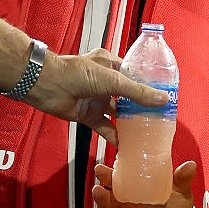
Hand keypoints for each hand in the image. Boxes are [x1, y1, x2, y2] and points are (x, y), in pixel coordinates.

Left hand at [23, 48, 168, 145]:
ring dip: (129, 122)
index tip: (162, 96)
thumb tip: (160, 98)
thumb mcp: (113, 80)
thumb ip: (137, 91)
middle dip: (140, 106)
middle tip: (157, 116)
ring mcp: (96, 99)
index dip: (148, 85)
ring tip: (146, 131)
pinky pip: (104, 126)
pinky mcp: (87, 114)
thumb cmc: (75, 73)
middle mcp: (104, 81)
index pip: (134, 76)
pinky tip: (125, 143)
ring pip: (117, 112)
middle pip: (127, 96)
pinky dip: (114, 135)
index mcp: (110, 64)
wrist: (46, 85)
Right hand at [92, 160, 195, 207]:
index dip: (106, 174)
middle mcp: (124, 205)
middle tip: (98, 190)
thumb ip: (182, 178)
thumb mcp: (180, 190)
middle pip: (105, 198)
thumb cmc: (176, 205)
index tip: (101, 169)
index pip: (115, 179)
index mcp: (132, 189)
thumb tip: (190, 165)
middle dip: (99, 194)